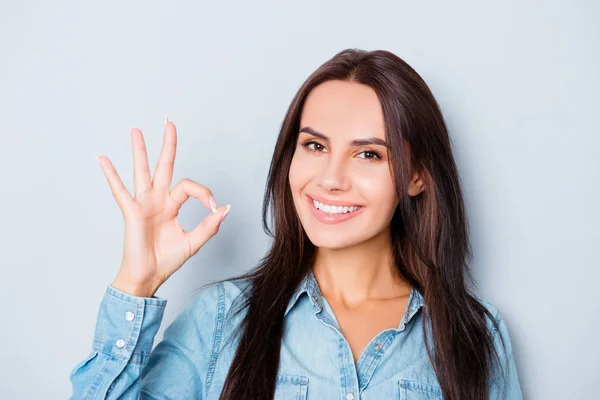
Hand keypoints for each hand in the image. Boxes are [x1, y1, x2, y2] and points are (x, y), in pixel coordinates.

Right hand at [96, 119, 230, 296]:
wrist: (149, 277)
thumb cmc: (166, 260)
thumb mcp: (193, 242)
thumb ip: (209, 226)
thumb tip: (226, 208)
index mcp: (172, 205)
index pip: (190, 187)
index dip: (204, 194)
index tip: (214, 208)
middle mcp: (157, 200)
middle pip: (164, 165)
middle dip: (167, 144)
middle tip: (169, 123)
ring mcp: (143, 203)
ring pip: (142, 170)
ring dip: (139, 150)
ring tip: (136, 129)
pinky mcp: (131, 212)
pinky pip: (119, 190)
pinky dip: (110, 174)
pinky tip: (102, 158)